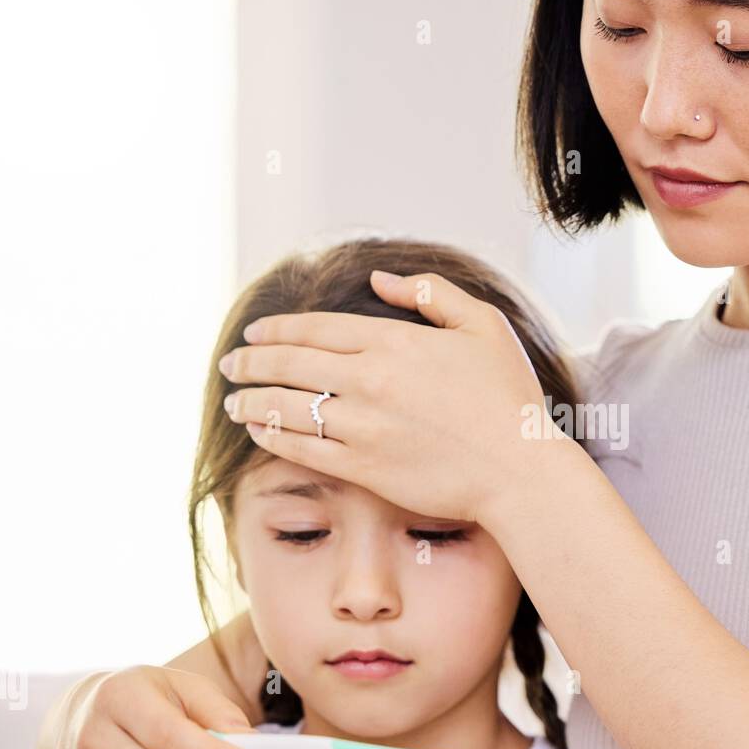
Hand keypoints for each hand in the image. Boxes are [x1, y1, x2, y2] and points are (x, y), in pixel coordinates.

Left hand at [219, 271, 559, 524]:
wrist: (519, 469)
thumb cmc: (509, 397)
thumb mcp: (483, 325)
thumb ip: (430, 293)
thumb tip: (378, 279)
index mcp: (394, 341)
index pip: (315, 329)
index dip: (277, 329)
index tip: (254, 333)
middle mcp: (369, 380)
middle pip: (290, 364)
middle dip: (250, 362)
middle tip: (229, 364)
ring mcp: (363, 426)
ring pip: (288, 407)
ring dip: (253, 402)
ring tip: (233, 403)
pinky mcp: (364, 468)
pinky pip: (303, 449)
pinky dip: (275, 438)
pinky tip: (260, 433)